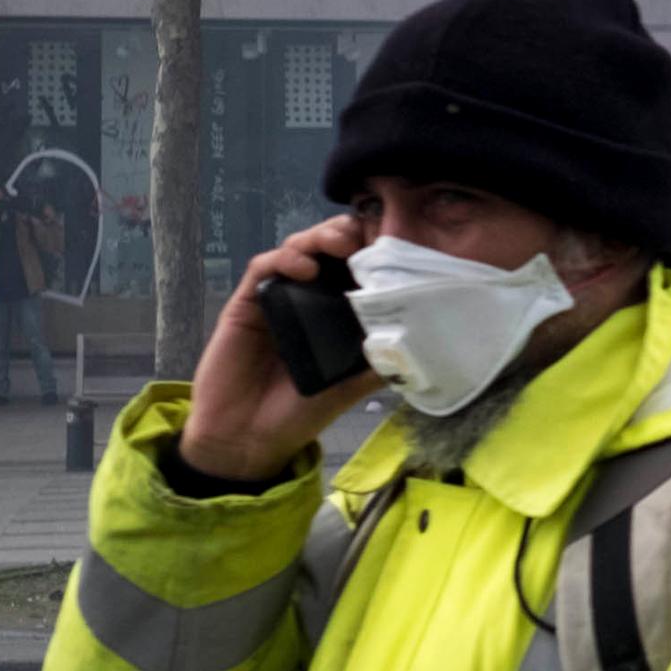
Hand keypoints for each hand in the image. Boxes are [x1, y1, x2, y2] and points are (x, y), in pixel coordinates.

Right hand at [180, 214, 379, 482]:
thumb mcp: (352, 384)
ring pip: (298, 248)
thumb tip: (423, 337)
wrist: (248, 437)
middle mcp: (310, 298)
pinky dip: (285, 259)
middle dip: (348, 233)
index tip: (396, 243)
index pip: (357, 267)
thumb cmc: (302, 411)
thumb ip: (380, 359)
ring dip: (320, 238)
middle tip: (365, 236)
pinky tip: (305, 268)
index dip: (374, 250)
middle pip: (328, 248)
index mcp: (338, 313)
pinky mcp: (247, 302)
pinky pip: (264, 267)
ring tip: (340, 243)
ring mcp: (278, 296)